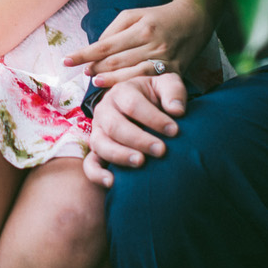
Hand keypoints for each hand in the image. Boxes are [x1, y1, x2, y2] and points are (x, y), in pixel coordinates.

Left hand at [64, 0, 216, 86]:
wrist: (196, 19)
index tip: (67, 61)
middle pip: (116, 61)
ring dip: (110, 80)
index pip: (105, 45)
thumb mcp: (135, 14)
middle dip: (95, 68)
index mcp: (141, 28)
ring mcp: (164, 60)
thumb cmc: (159, 16)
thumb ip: (114, 30)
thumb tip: (96, 49)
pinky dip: (131, 85)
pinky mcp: (174, 72)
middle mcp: (152, 45)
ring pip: (131, 74)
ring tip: (95, 82)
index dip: (84, 55)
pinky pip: (148, 81)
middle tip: (83, 72)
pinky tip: (119, 89)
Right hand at [82, 74, 188, 188]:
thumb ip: (173, 92)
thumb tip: (176, 110)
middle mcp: (105, 110)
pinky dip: (97, 174)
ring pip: (100, 144)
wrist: (146, 107)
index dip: (153, 118)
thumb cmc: (158, 96)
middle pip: (115, 125)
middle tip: (161, 150)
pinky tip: (112, 182)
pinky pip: (90, 164)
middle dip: (139, 139)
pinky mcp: (97, 151)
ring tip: (140, 162)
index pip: (133, 104)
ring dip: (120, 155)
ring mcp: (98, 131)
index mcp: (121, 91)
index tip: (174, 131)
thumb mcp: (167, 85)